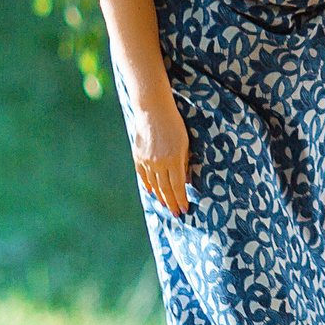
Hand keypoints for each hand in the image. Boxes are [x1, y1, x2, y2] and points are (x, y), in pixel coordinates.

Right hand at [130, 95, 190, 216]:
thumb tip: (185, 182)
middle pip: (165, 189)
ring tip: (166, 206)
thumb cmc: (175, 125)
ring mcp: (147, 160)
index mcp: (174, 159)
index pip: (178, 186)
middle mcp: (159, 162)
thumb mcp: (186, 143)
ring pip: (154, 184)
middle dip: (172, 203)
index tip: (184, 209)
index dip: (181, 199)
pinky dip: (148, 185)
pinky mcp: (138, 156)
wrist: (153, 111)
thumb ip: (184, 163)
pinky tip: (152, 192)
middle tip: (176, 214)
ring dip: (161, 196)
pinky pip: (143, 175)